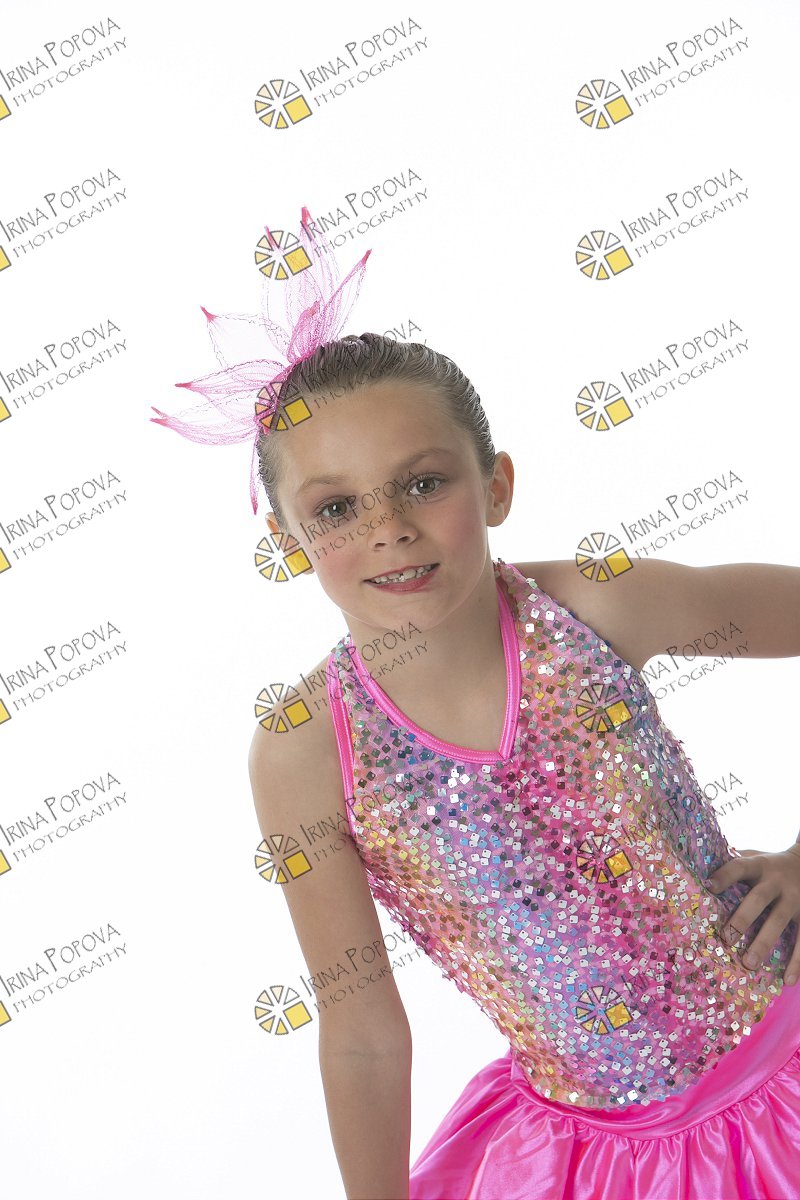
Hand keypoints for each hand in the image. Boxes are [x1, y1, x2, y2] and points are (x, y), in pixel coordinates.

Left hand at [706, 844, 799, 982]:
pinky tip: (787, 980)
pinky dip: (797, 961)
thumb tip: (697, 868)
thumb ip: (733, 862)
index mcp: (759, 866)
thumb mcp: (755, 857)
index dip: (725, 875)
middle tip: (726, 939)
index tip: (709, 886)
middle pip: (758, 898)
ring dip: (764, 943)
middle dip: (742, 919)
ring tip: (749, 963)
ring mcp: (795, 898)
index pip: (740, 867)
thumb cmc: (770, 865)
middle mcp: (776, 881)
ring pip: (779, 921)